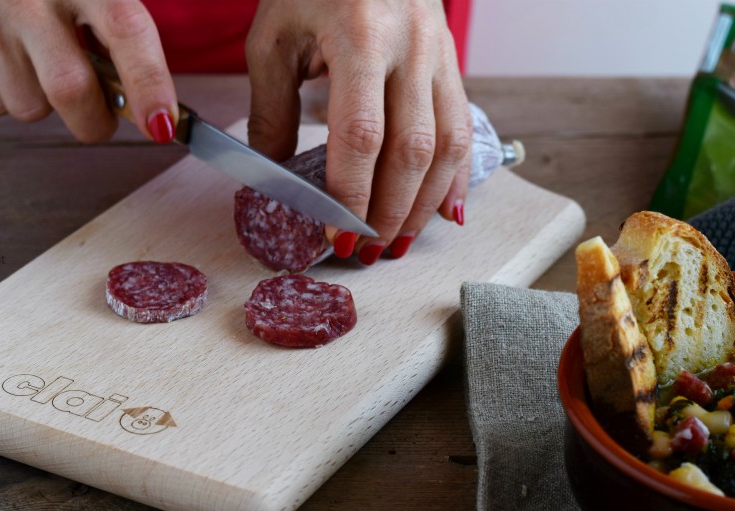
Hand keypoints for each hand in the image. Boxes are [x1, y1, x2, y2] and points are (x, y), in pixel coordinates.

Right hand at [0, 0, 177, 143]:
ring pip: (29, 107)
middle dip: (95, 121)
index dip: (148, 84)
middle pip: (70, 89)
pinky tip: (9, 58)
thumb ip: (125, 36)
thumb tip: (153, 108)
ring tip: (42, 62)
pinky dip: (9, 94)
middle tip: (103, 114)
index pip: (124, 31)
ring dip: (46, 103)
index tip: (162, 125)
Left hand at [245, 0, 471, 262]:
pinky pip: (463, 128)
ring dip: (424, 204)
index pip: (361, 133)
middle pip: (412, 149)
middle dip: (390, 211)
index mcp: (359, 35)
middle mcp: (411, 44)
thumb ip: (271, 109)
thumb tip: (272, 180)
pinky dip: (454, 177)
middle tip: (367, 252)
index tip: (336, 235)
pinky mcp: (451, 61)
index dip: (351, 193)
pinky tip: (442, 212)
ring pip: (447, 145)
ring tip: (398, 242)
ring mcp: (439, 52)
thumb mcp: (274, 37)